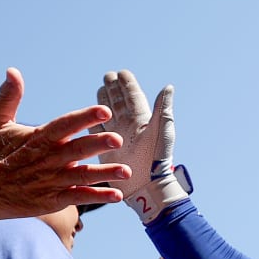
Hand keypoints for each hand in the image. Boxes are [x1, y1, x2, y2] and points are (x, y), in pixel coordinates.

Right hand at [0, 69, 128, 225]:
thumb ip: (8, 97)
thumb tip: (13, 71)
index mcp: (37, 138)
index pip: (64, 125)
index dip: (84, 117)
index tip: (104, 111)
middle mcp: (47, 160)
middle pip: (77, 150)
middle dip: (98, 144)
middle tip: (118, 139)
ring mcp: (50, 181)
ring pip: (82, 176)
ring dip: (104, 173)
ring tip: (127, 171)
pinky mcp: (51, 200)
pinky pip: (77, 198)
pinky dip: (97, 197)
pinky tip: (116, 195)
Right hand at [95, 70, 188, 222]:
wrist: (147, 185)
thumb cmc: (158, 159)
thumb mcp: (162, 131)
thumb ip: (163, 109)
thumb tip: (168, 87)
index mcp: (142, 119)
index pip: (133, 96)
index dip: (127, 84)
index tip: (122, 73)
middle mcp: (129, 125)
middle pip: (119, 102)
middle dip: (114, 88)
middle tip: (108, 75)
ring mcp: (117, 136)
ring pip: (108, 113)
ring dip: (104, 100)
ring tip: (101, 87)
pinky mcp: (107, 148)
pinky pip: (99, 130)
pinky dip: (95, 120)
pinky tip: (90, 113)